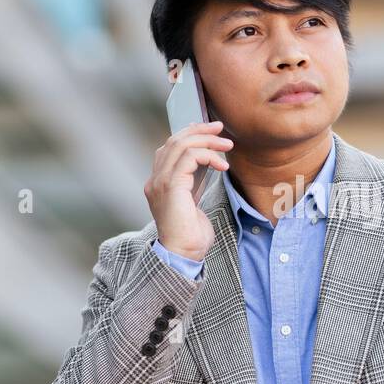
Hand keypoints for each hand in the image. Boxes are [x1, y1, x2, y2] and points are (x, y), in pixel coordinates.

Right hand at [145, 120, 232, 261]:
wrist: (183, 254)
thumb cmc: (191, 234)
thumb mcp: (193, 200)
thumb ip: (194, 180)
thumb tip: (209, 159)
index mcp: (159, 182)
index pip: (170, 147)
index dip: (189, 133)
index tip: (211, 130)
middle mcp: (155, 180)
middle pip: (174, 141)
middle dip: (199, 130)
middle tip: (220, 129)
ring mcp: (160, 182)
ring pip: (181, 145)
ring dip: (208, 141)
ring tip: (227, 146)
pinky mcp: (171, 186)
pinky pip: (189, 157)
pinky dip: (208, 156)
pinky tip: (222, 165)